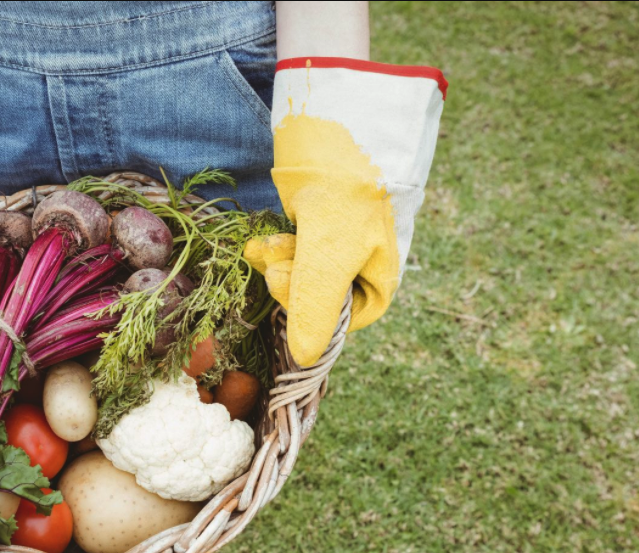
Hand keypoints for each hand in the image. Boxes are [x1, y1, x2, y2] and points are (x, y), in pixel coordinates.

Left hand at [245, 59, 446, 366]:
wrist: (334, 107)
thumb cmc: (344, 178)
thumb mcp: (328, 245)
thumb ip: (315, 301)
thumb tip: (304, 358)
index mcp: (380, 272)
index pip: (342, 321)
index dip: (311, 315)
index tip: (291, 286)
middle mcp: (361, 259)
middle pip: (315, 297)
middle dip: (288, 283)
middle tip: (274, 260)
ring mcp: (336, 238)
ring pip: (297, 271)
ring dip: (275, 263)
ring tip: (263, 244)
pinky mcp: (313, 216)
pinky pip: (288, 247)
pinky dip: (271, 246)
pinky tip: (258, 239)